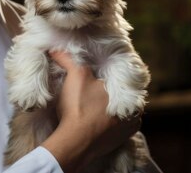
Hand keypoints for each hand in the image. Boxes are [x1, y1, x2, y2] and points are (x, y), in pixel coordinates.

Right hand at [41, 50, 140, 172]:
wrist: (75, 142)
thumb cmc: (78, 106)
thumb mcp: (74, 75)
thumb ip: (69, 59)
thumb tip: (56, 49)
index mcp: (128, 92)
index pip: (118, 79)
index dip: (103, 77)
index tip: (92, 79)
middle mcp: (134, 110)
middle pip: (117, 95)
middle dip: (105, 93)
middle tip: (89, 92)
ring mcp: (128, 128)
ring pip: (116, 111)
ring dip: (106, 108)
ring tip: (89, 107)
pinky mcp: (120, 141)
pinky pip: (114, 127)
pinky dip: (105, 123)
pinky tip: (92, 120)